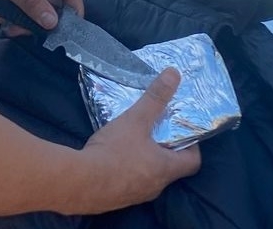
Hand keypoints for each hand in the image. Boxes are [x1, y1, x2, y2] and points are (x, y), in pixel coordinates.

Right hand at [76, 68, 201, 211]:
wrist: (80, 183)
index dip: (192, 145)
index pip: (193, 162)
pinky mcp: (117, 199)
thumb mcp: (136, 119)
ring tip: (134, 139)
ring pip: (149, 176)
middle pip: (170, 168)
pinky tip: (112, 156)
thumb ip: (155, 98)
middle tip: (157, 130)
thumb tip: (175, 74)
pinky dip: (126, 169)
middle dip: (165, 149)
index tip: (182, 130)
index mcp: (165, 169)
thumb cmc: (114, 152)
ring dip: (145, 159)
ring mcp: (136, 196)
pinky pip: (128, 182)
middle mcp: (156, 187)